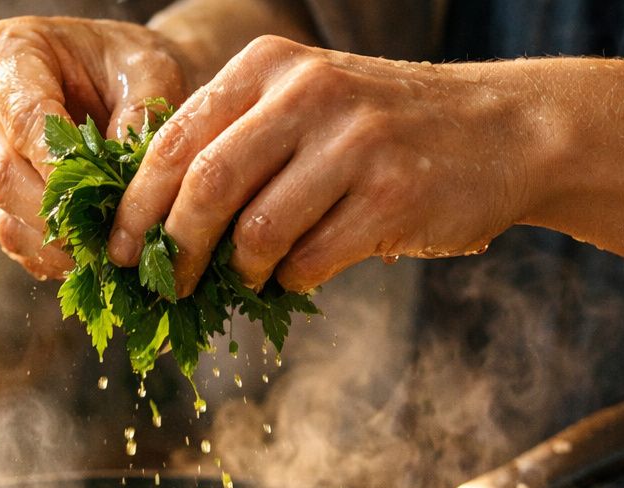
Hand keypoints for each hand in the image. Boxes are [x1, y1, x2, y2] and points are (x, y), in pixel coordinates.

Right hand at [0, 17, 191, 279]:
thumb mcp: (154, 74)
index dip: (61, 169)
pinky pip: (7, 235)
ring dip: (52, 245)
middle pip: (2, 172)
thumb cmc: (134, 70)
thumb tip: (121, 183)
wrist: (123, 82)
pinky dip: (46, 256)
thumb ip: (142, 119)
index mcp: (9, 52)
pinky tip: (84, 260)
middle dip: (57, 215)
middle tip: (107, 244)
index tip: (102, 203)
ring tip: (101, 259)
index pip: (25, 120)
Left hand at [107, 36, 531, 294]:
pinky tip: (298, 272)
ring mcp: (354, 143)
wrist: (505, 130)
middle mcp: (308, 94)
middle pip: (205, 186)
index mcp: (270, 67)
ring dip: (240, 272)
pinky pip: (308, 260)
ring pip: (255, 232)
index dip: (136, 205)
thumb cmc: (382, 132)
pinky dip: (289, 280)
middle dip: (173, 249)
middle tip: (166, 284)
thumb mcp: (306, 104)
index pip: (174, 141)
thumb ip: (236, 143)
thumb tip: (151, 225)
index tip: (118, 251)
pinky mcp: (391, 194)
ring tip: (247, 278)